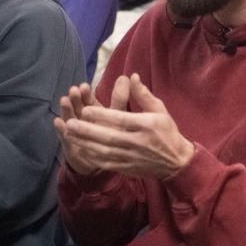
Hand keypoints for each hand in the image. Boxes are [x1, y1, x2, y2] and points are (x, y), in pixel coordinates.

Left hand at [54, 73, 193, 179]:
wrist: (176, 162)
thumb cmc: (167, 132)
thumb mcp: (160, 110)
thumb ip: (143, 94)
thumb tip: (132, 77)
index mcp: (146, 125)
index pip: (121, 120)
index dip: (102, 116)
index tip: (85, 110)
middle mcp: (138, 142)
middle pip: (109, 137)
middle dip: (87, 131)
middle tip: (70, 123)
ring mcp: (132, 157)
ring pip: (104, 151)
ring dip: (85, 143)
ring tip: (69, 134)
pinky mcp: (127, 168)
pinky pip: (107, 163)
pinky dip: (92, 157)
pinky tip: (80, 148)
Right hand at [55, 80, 114, 174]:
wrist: (102, 161)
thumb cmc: (111, 135)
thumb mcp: (117, 116)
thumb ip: (119, 98)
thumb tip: (126, 77)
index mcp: (93, 111)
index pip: (88, 100)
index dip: (86, 93)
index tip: (85, 86)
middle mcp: (82, 119)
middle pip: (78, 107)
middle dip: (75, 99)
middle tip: (74, 90)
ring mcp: (74, 130)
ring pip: (70, 119)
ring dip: (67, 110)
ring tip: (64, 100)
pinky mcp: (70, 144)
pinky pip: (65, 136)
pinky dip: (61, 129)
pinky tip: (58, 122)